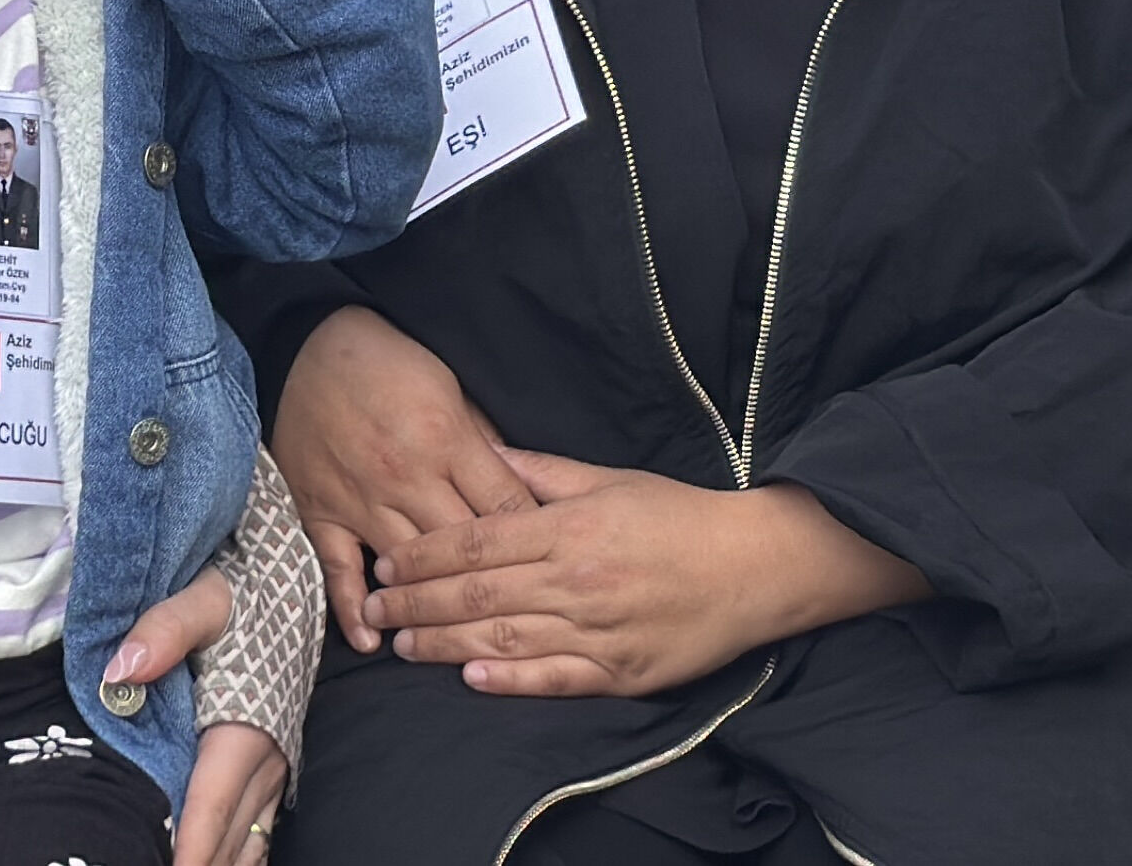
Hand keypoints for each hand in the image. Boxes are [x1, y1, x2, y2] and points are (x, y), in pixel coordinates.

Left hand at [94, 568, 285, 865]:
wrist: (289, 589)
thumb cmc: (242, 596)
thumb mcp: (203, 600)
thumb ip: (163, 630)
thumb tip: (121, 670)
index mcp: (243, 728)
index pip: (212, 804)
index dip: (190, 848)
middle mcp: (266, 759)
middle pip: (228, 836)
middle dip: (197, 863)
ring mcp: (273, 769)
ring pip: (247, 840)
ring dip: (217, 862)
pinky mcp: (273, 769)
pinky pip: (258, 830)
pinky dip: (235, 854)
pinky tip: (212, 864)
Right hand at [270, 306, 537, 650]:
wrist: (309, 345)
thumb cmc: (390, 364)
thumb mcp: (453, 389)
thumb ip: (485, 446)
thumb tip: (518, 498)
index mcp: (447, 439)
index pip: (503, 508)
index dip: (534, 545)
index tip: (555, 575)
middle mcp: (405, 475)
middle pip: (462, 548)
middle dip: (493, 586)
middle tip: (520, 620)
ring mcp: (359, 497)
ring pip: (406, 566)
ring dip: (429, 607)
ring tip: (453, 641)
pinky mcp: (320, 509)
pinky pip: (337, 567)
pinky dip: (352, 607)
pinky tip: (372, 639)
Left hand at [359, 455, 929, 696]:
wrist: (757, 566)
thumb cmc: (679, 516)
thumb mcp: (608, 478)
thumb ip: (540, 471)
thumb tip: (485, 448)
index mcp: (569, 529)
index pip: (475, 544)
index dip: (423, 557)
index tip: (387, 564)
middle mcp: (576, 582)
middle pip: (477, 595)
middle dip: (416, 604)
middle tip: (374, 611)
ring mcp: (599, 632)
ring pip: (503, 640)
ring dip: (443, 645)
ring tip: (401, 647)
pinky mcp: (622, 673)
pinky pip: (554, 680)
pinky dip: (509, 681)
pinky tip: (469, 679)